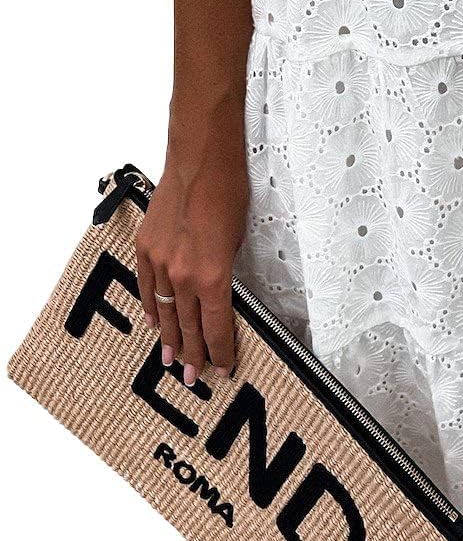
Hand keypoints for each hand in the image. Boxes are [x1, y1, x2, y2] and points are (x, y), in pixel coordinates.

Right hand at [134, 147, 248, 385]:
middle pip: (189, 325)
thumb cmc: (229, 193)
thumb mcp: (239, 239)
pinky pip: (145, 287)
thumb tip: (219, 292)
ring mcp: (160, 263)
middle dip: (194, 354)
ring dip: (169, 338)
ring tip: (172, 362)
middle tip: (194, 379)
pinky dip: (150, 307)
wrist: (200, 161)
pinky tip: (154, 324)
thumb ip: (225, 271)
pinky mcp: (145, 248)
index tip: (223, 369)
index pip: (217, 326)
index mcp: (214, 276)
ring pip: (164, 311)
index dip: (221, 350)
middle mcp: (184, 275)